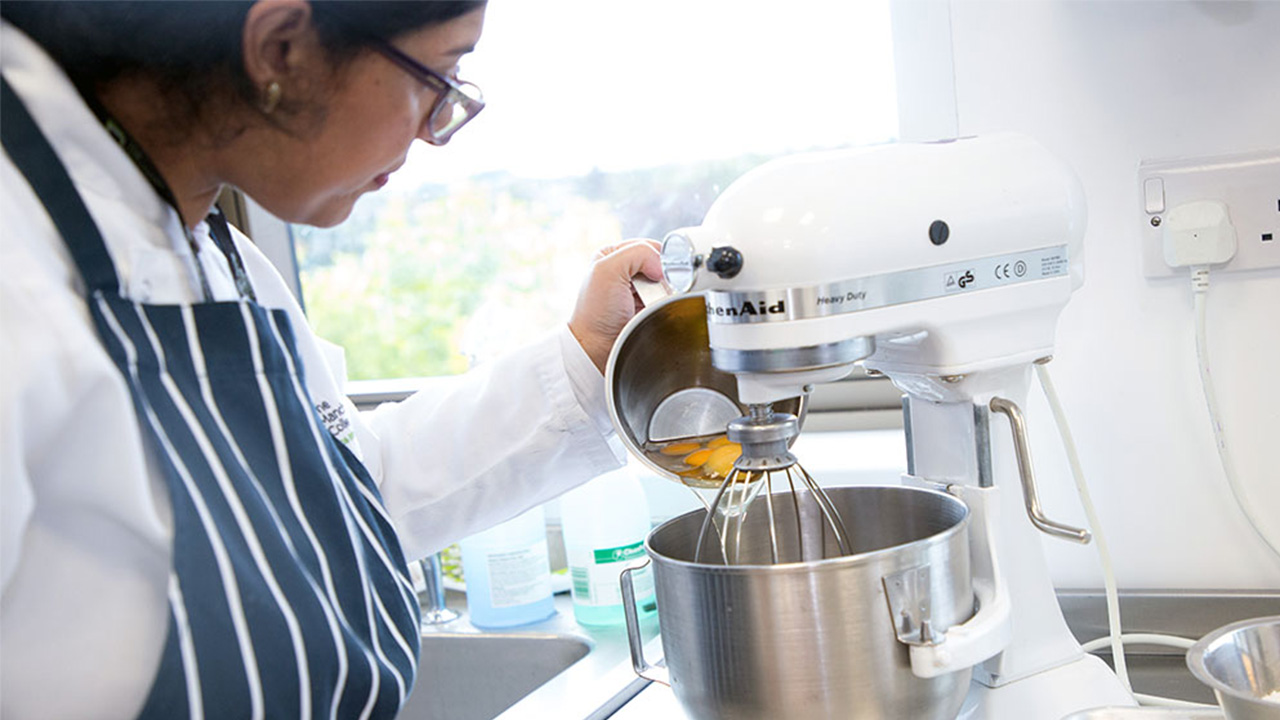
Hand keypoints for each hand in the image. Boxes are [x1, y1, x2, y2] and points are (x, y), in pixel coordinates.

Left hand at [568, 239, 664, 373]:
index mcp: (612, 254)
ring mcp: (636, 290)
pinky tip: (654, 310)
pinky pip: (666, 300)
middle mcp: (624, 270)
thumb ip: (638, 254)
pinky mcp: (646, 307)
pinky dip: (665, 304)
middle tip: (653, 289)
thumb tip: (663, 268)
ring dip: (663, 292)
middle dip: (661, 276)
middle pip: (659, 264)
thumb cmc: (596, 312)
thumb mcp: (608, 269)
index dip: (657, 257)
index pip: (648, 246)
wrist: (598, 348)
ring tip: (651, 302)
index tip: (657, 272)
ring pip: (665, 283)